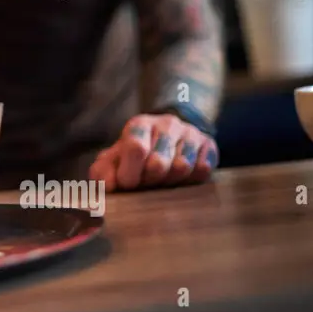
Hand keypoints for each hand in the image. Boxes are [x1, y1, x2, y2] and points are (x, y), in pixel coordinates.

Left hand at [88, 114, 218, 191]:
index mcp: (139, 125)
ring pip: (182, 168)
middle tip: (146, 182)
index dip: (129, 173)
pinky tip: (180, 177)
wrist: (170, 135)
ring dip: (169, 182)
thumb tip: (106, 187)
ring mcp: (190, 133)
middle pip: (158, 163)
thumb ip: (103, 171)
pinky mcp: (209, 145)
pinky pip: (203, 170)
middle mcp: (167, 124)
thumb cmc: (137, 153)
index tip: (127, 184)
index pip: (135, 148)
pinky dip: (190, 180)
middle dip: (149, 180)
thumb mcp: (115, 158)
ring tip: (162, 179)